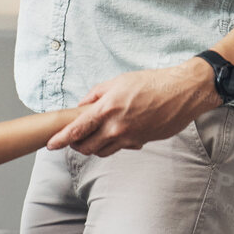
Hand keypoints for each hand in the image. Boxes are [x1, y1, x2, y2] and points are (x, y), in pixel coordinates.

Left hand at [47, 59, 218, 155]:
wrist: (183, 92)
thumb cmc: (152, 82)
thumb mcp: (119, 81)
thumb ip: (96, 94)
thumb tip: (82, 106)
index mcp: (108, 108)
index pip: (77, 130)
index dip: (61, 140)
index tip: (51, 144)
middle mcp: (117, 127)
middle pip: (86, 148)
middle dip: (76, 146)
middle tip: (74, 139)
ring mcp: (129, 137)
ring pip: (102, 152)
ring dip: (94, 147)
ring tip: (94, 136)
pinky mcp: (141, 142)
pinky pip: (121, 148)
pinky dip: (114, 143)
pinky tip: (118, 132)